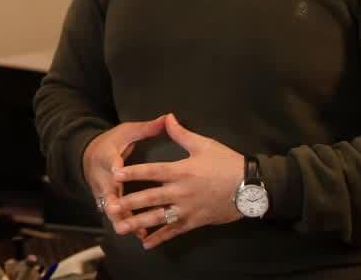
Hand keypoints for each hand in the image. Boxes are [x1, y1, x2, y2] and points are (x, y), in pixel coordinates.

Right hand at [82, 115, 166, 239]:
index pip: (110, 161)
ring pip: (112, 208)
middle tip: (118, 210)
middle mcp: (103, 177)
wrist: (88, 156)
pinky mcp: (108, 202)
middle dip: (114, 202)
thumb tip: (167, 118)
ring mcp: (104, 192)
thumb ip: (147, 128)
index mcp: (107, 156)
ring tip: (134, 230)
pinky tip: (143, 235)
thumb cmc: (111, 143)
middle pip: (108, 191)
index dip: (113, 167)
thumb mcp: (126, 132)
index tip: (117, 172)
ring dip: (122, 219)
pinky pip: (117, 216)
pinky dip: (129, 224)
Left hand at [107, 113, 242, 249]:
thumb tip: (167, 117)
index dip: (133, 172)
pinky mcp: (195, 222)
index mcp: (181, 170)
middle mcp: (181, 191)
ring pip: (159, 218)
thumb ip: (181, 133)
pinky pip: (174, 231)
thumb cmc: (227, 163)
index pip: (152, 171)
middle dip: (129, 203)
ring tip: (120, 227)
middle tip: (109, 207)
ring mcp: (187, 209)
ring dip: (138, 223)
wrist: (251, 187)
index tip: (115, 174)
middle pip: (150, 198)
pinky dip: (160, 238)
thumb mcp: (204, 144)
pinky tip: (146, 244)